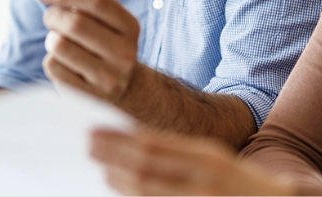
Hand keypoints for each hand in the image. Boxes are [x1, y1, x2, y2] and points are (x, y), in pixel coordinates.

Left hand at [38, 0, 140, 102]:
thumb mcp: (107, 22)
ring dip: (51, 39)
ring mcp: (108, 78)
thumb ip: (86, 0)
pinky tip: (64, 63)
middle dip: (53, 16)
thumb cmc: (106, 46)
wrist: (123, 89)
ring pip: (59, 45)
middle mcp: (124, 53)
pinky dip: (51, 60)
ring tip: (60, 42)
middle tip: (50, 17)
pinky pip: (53, 67)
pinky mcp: (87, 96)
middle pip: (75, 23)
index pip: (97, 1)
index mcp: (130, 27)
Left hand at [90, 129, 293, 195]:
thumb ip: (176, 152)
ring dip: (121, 181)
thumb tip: (134, 140)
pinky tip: (123, 191)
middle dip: (114, 157)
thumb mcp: (210, 159)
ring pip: (149, 190)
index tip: (95, 131)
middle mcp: (204, 176)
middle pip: (147, 166)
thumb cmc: (234, 182)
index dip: (120, 138)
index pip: (154, 142)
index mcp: (206, 155)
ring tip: (101, 171)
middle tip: (87, 147)